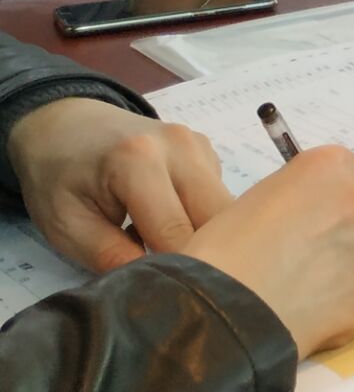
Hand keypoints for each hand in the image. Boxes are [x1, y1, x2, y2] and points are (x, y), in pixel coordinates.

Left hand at [8, 100, 231, 271]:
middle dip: (206, 255)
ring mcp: (198, 144)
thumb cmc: (57, 178)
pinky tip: (172, 224)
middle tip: (177, 283)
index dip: (176, 271)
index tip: (168, 299)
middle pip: (217, 217)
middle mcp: (181, 146)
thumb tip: (155, 286)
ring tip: (170, 253)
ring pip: (226, 207)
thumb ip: (110, 256)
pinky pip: (219, 195)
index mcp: (138, 162)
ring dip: (207, 236)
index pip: (177, 232)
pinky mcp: (207, 149)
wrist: (65, 125)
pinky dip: (203, 218)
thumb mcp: (66, 226)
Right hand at [180, 146, 353, 357]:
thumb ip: (303, 195)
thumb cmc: (227, 248)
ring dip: (350, 260)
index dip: (339, 195)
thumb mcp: (262, 196)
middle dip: (350, 225)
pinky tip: (312, 307)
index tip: (322, 213)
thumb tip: (315, 212)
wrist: (226, 310)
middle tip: (314, 251)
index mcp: (332, 166)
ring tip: (307, 285)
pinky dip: (346, 295)